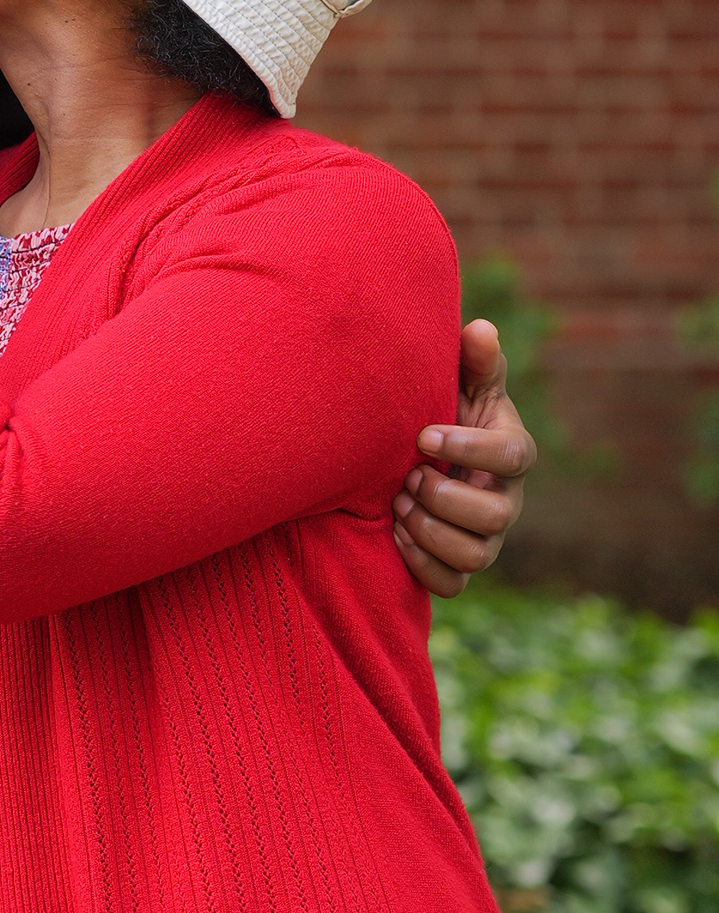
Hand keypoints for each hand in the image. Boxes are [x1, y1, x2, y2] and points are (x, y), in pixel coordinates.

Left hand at [393, 318, 536, 597]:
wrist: (414, 460)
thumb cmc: (442, 414)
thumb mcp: (458, 383)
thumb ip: (473, 360)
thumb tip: (479, 328)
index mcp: (512, 451)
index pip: (515, 455)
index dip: (470, 447)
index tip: (422, 436)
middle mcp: (506, 500)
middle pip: (496, 516)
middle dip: (445, 498)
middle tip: (408, 476)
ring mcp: (487, 539)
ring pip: (475, 556)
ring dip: (430, 531)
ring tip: (399, 503)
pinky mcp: (461, 567)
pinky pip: (452, 584)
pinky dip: (421, 563)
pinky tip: (396, 533)